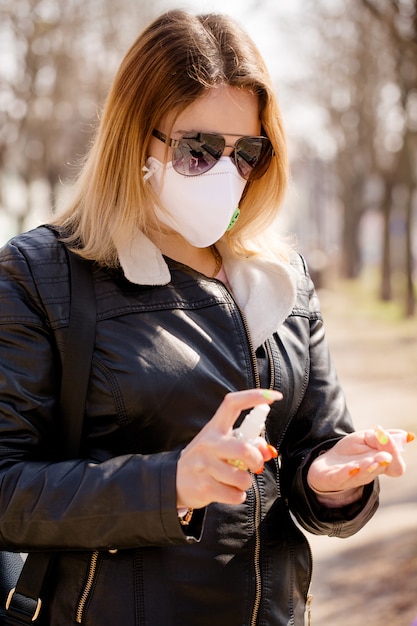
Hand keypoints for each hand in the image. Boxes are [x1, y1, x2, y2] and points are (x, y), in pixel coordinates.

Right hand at [176, 388, 281, 508]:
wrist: (173, 481)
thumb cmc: (205, 460)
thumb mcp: (221, 446)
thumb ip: (247, 444)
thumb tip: (267, 451)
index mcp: (214, 428)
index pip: (232, 404)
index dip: (254, 397)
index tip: (274, 396)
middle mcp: (208, 443)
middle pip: (243, 449)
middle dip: (256, 460)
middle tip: (255, 466)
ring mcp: (203, 465)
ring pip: (240, 477)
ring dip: (245, 483)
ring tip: (236, 481)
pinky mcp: (203, 487)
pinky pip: (234, 495)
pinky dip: (238, 496)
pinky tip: (228, 492)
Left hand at [307, 426, 413, 493]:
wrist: (324, 465)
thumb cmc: (349, 453)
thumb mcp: (366, 439)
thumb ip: (382, 437)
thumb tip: (406, 435)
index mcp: (379, 464)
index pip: (396, 466)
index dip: (395, 453)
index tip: (387, 436)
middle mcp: (369, 473)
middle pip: (381, 468)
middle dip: (383, 460)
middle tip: (384, 455)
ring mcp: (352, 477)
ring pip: (363, 475)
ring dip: (368, 467)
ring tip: (370, 461)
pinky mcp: (335, 478)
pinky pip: (342, 478)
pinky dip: (348, 472)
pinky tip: (352, 467)